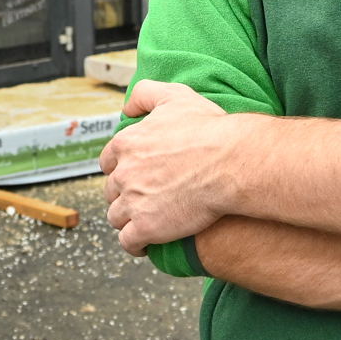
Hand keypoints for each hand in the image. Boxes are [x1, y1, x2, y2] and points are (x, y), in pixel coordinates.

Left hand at [98, 80, 240, 256]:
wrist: (231, 162)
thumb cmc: (209, 129)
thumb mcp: (174, 97)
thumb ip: (145, 94)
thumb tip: (127, 108)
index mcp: (126, 144)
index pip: (109, 161)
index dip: (121, 168)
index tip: (134, 175)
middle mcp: (124, 173)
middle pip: (112, 191)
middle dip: (124, 195)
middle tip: (143, 199)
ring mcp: (133, 202)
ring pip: (116, 217)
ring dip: (128, 220)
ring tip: (144, 222)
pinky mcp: (146, 227)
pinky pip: (129, 242)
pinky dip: (134, 244)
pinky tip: (145, 243)